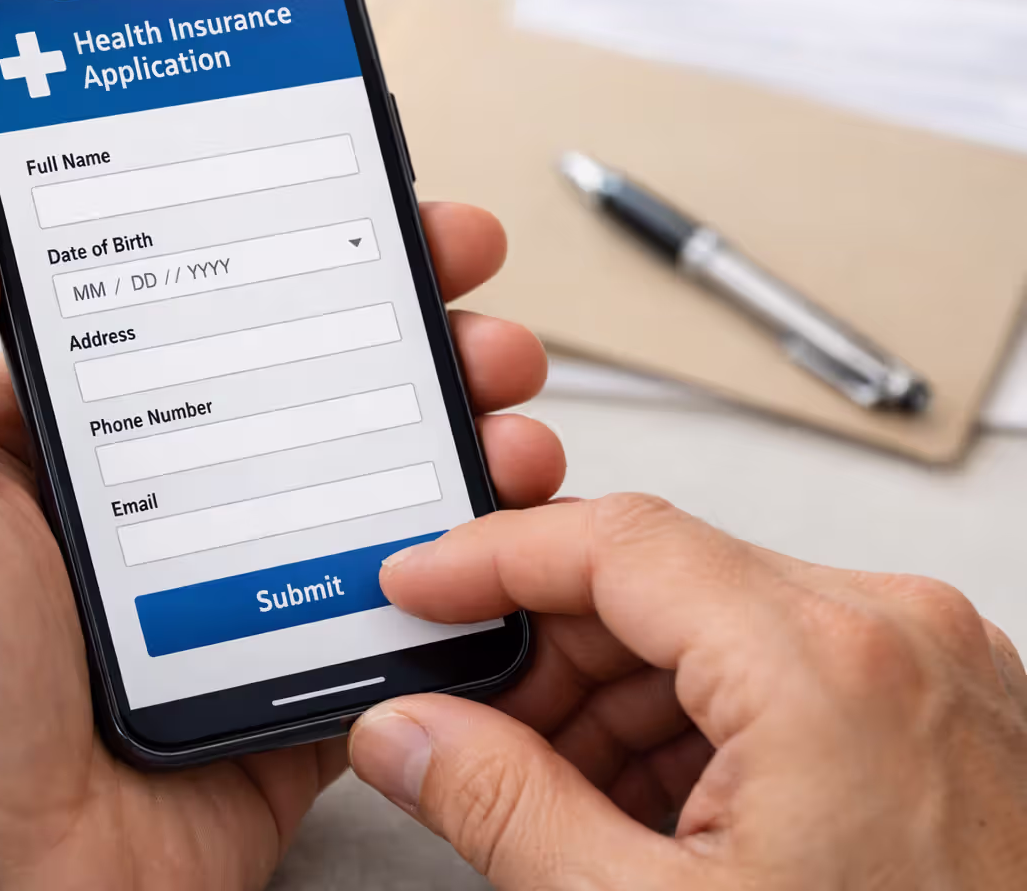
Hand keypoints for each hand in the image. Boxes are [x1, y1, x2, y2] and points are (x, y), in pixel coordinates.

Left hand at [0, 182, 565, 890]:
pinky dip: (456, 574)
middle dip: (391, 330)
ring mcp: (220, 605)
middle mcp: (145, 524)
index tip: (339, 198)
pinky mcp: (278, 691)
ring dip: (444, 434)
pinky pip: (385, 621)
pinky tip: (497, 519)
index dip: (265, 256)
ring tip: (501, 394)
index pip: (180, 323)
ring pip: (359, 497)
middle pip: (293, 398)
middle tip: (459, 285)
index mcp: (52, 461)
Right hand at [348, 495, 1026, 887]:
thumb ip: (505, 808)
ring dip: (616, 698)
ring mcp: (928, 666)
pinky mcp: (941, 708)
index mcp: (824, 663)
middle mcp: (892, 635)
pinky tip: (654, 811)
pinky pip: (780, 669)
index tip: (421, 587)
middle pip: (659, 581)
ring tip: (566, 799)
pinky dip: (696, 724)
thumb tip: (412, 736)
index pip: (612, 541)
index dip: (489, 558)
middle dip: (549, 656)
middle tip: (475, 729)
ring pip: (716, 625)